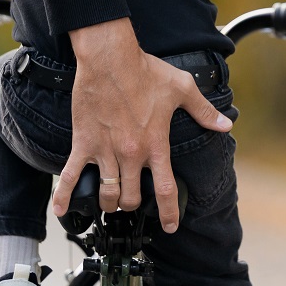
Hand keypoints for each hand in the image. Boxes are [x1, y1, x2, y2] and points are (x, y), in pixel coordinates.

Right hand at [51, 17, 233, 232]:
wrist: (110, 59)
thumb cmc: (145, 71)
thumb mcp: (182, 89)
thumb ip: (204, 110)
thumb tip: (225, 125)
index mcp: (155, 145)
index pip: (165, 190)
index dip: (168, 212)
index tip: (169, 226)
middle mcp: (131, 154)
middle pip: (131, 198)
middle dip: (133, 205)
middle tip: (132, 202)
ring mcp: (105, 151)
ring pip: (106, 194)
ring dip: (109, 202)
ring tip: (110, 201)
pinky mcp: (84, 144)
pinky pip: (70, 175)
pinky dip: (63, 195)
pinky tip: (60, 210)